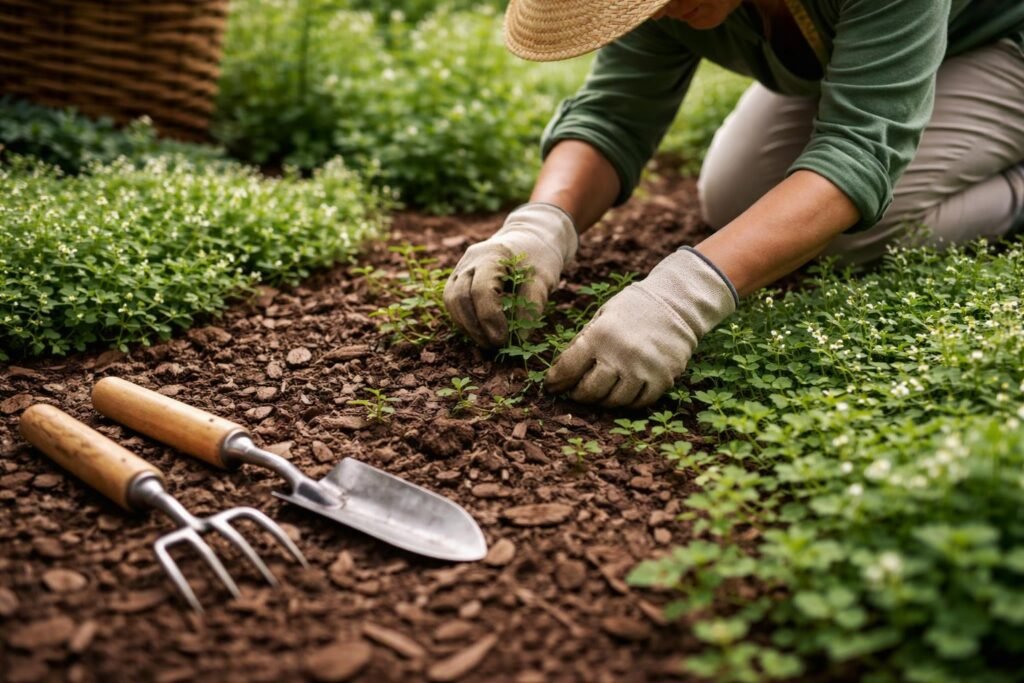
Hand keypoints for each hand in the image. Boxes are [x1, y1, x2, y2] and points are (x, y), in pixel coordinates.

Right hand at [444, 203, 577, 347]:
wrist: (530, 237)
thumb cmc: (539, 256)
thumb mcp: (544, 278)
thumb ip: (532, 306)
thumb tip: (518, 339)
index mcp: (492, 255)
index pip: (481, 290)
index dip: (489, 318)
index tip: (502, 339)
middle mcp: (470, 260)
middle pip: (458, 297)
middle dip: (474, 327)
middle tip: (494, 346)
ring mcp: (461, 267)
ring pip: (451, 301)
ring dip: (466, 326)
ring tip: (487, 343)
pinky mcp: (459, 277)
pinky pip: (453, 301)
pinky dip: (464, 319)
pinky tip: (480, 332)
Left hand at [545, 247, 737, 407]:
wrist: (676, 304)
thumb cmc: (632, 309)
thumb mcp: (600, 317)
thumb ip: (581, 342)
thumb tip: (560, 371)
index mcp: (600, 336)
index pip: (568, 369)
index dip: (556, 381)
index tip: (551, 385)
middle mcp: (621, 355)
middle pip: (590, 392)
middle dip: (577, 395)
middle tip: (574, 392)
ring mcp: (643, 370)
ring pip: (613, 401)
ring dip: (602, 400)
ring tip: (598, 393)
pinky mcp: (662, 380)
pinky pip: (638, 403)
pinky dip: (626, 402)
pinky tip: (621, 392)